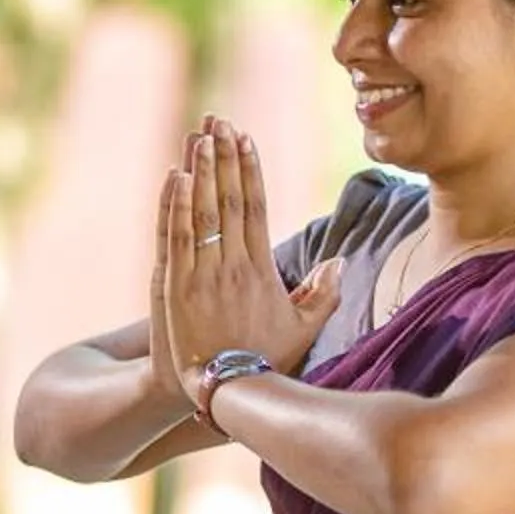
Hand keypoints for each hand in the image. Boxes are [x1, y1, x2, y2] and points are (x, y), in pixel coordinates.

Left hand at [155, 118, 342, 405]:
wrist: (223, 393)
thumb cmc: (264, 361)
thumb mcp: (302, 331)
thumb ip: (322, 295)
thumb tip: (340, 260)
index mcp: (261, 271)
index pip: (256, 208)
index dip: (250, 170)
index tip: (246, 138)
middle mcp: (232, 267)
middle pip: (228, 200)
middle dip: (224, 157)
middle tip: (219, 120)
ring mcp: (201, 275)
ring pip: (201, 212)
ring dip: (200, 170)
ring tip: (199, 135)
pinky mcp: (174, 287)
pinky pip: (175, 237)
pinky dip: (175, 206)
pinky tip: (176, 176)